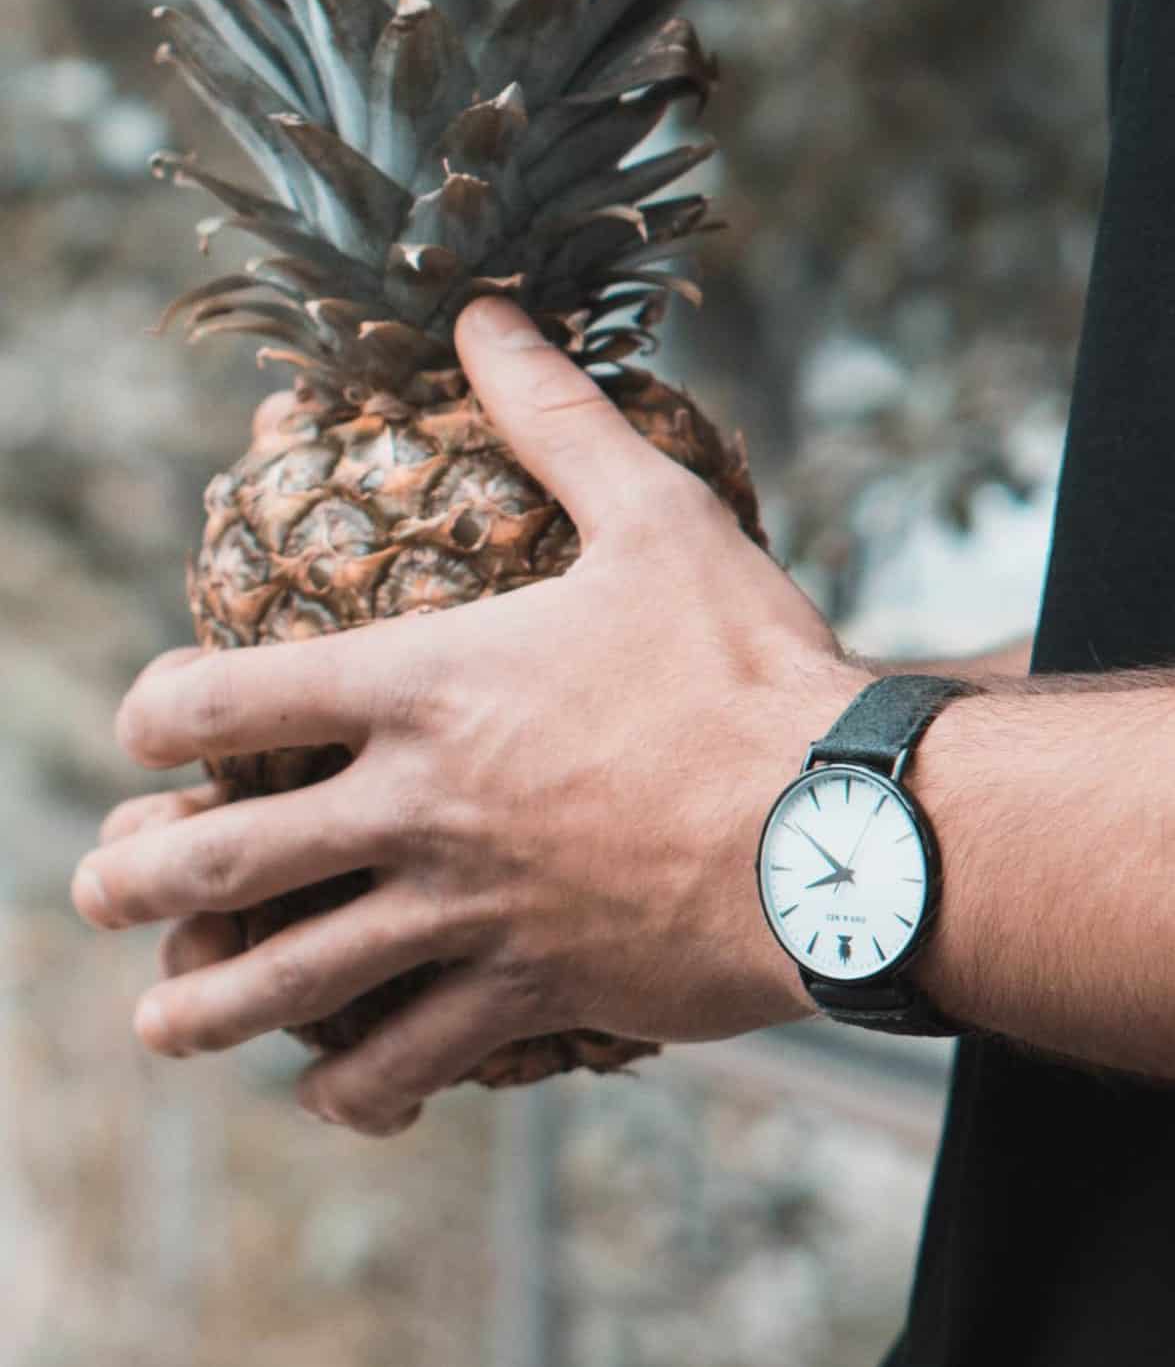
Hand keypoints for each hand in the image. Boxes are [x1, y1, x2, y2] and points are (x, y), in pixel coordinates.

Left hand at [77, 298, 863, 1135]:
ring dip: (202, 1009)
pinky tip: (334, 1090)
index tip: (151, 729)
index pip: (223, 700)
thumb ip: (556, 417)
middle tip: (102, 887)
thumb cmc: (747, 666)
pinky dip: (354, 1087)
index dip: (159, 713)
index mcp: (427, 688)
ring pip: (290, 983)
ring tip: (159, 1023)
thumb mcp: (658, 516)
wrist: (843, 825)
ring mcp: (467, 911)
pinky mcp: (528, 993)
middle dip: (136, 880)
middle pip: (225, 862)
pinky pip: (408, 1063)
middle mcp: (420, 807)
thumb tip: (487, 312)